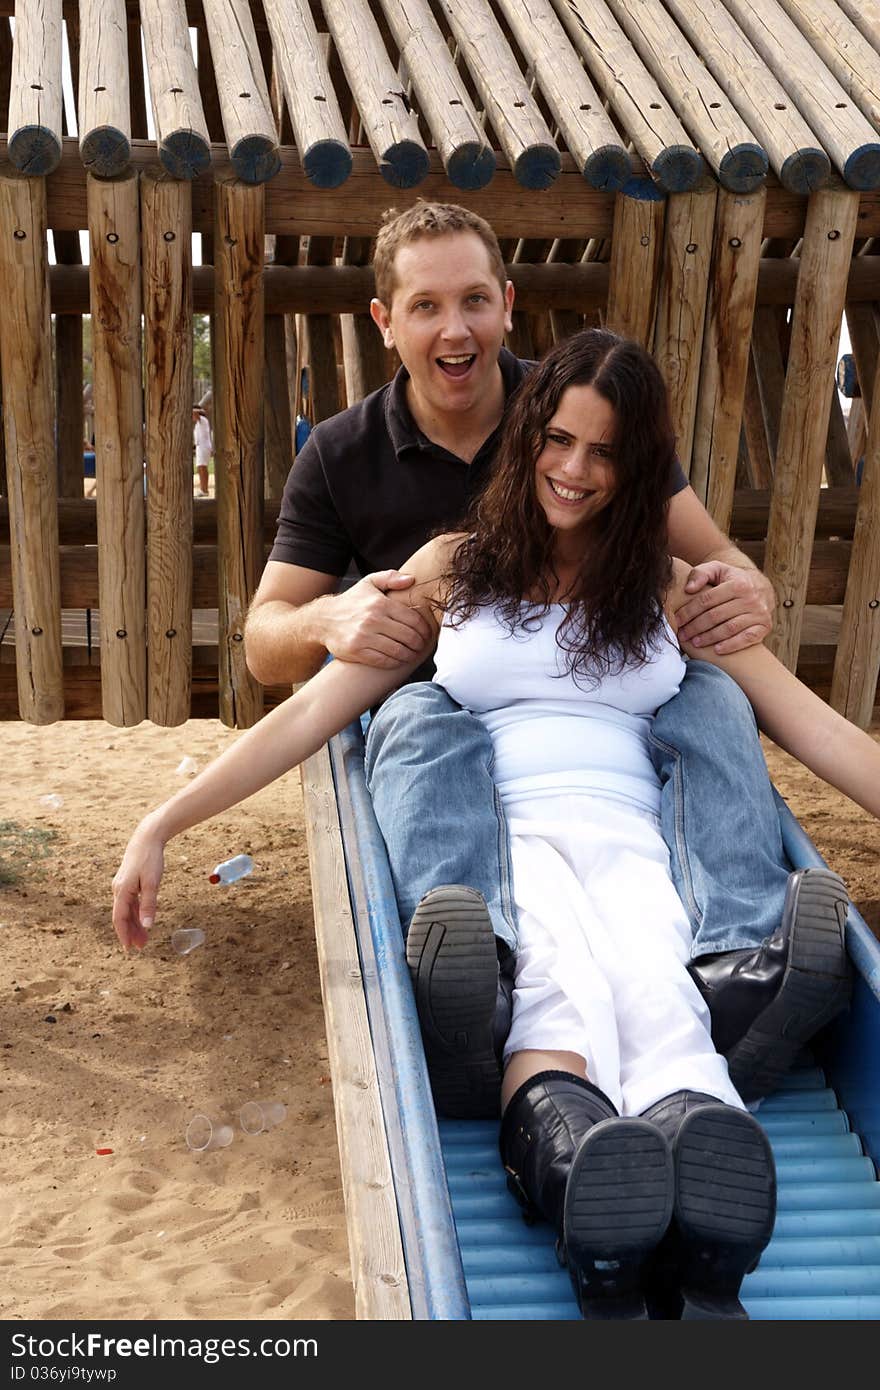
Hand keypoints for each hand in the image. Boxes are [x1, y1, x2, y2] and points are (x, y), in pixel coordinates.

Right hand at [111, 820, 164, 949]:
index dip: (123, 934)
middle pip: (122, 916)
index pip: (119, 918)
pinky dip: (135, 913)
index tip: (129, 948)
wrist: (146, 838)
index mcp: (122, 891)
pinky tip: (142, 920)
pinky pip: (130, 902)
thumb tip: (147, 925)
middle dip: (130, 932)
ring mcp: (122, 886)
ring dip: (134, 924)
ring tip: (143, 938)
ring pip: (126, 910)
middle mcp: (118, 889)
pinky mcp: (128, 882)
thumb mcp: (152, 883)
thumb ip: (149, 905)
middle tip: (140, 947)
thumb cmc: (150, 859)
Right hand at [322, 570, 433, 668]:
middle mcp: (373, 619)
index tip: (427, 634)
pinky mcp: (357, 651)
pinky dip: (395, 662)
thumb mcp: (368, 583)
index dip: (424, 629)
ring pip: (398, 650)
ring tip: (412, 654)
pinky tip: (398, 659)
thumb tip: (411, 579)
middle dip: (419, 643)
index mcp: (380, 603)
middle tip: (421, 646)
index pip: (413, 619)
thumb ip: (390, 577)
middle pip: (408, 636)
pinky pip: (384, 661)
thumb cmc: (351, 602)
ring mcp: (364, 637)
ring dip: (409, 655)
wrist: (323, 620)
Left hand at [675, 562, 774, 653]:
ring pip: (729, 628)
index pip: (707, 600)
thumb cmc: (730, 580)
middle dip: (695, 627)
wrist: (759, 588)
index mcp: (737, 583)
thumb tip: (689, 589)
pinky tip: (716, 650)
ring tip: (694, 643)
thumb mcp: (716, 569)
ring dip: (709, 637)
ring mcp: (759, 613)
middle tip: (682, 635)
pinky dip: (732, 645)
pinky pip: (747, 639)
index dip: (689, 611)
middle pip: (716, 616)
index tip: (677, 620)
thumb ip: (700, 573)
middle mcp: (751, 598)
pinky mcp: (765, 626)